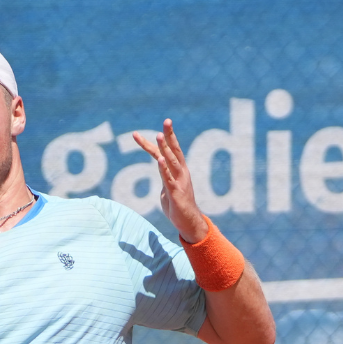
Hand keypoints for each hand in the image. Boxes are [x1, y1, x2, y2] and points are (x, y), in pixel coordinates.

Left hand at [132, 120, 208, 242]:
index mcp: (178, 170)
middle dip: (169, 136)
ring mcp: (179, 181)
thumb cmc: (177, 206)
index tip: (154, 128)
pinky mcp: (176, 192)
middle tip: (166, 121)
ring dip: (165, 148)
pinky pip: (168, 178)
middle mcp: (181, 172)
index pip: (168, 151)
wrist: (188, 222)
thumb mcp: (168, 189)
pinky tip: (159, 158)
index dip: (161, 140)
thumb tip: (161, 173)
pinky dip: (163, 168)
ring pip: (172, 161)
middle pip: (174, 150)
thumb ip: (165, 178)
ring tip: (160, 136)